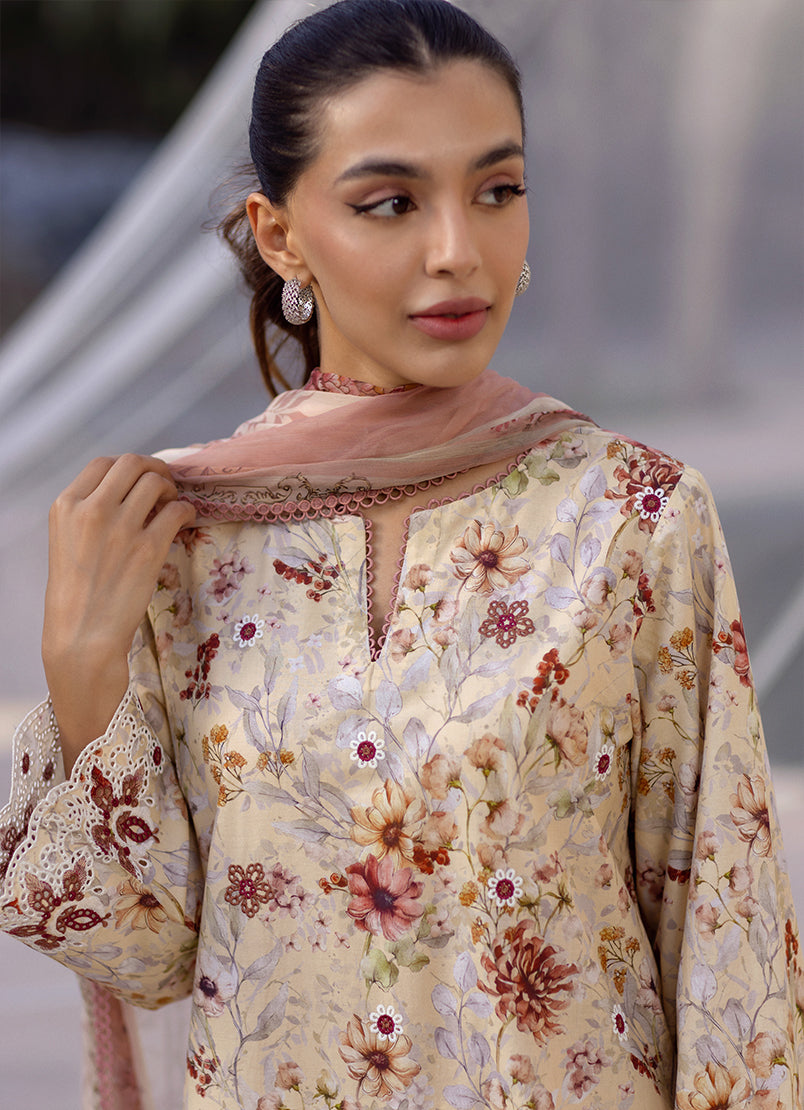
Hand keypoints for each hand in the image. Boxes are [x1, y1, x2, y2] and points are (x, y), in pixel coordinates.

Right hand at [42, 454, 196, 772]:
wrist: (81, 636)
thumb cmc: (75, 595)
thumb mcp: (67, 541)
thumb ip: (89, 512)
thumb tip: (127, 493)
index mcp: (66, 505)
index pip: (103, 463)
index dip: (129, 467)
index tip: (141, 478)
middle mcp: (92, 509)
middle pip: (133, 463)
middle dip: (154, 469)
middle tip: (165, 485)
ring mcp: (121, 527)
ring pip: (156, 482)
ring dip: (171, 488)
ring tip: (173, 505)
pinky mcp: (148, 548)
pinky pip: (177, 511)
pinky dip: (186, 510)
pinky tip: (185, 521)